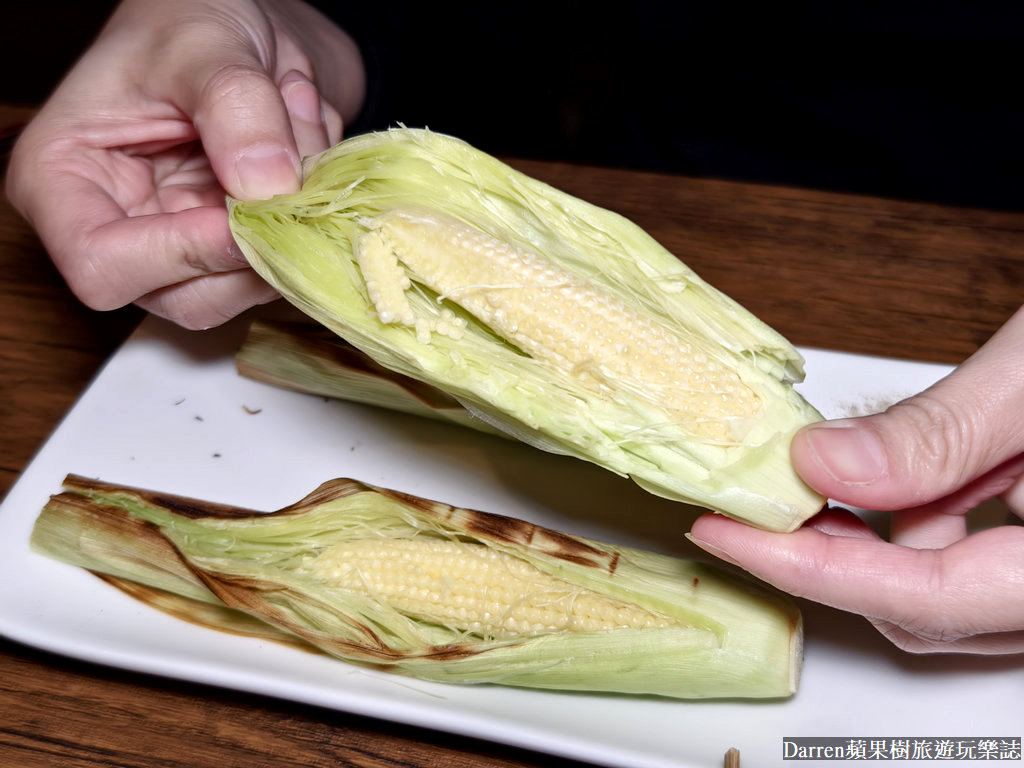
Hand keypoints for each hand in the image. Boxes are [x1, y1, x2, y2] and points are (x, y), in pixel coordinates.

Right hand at [5, 0, 364, 328]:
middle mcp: (118, 232)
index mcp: (63, 182)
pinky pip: (286, 265)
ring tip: (294, 125)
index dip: (181, 253)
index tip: (245, 208)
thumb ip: (235, 106)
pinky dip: (311, 215)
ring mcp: (180, 250)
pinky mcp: (233, 250)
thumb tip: (268, 187)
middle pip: (187, 299)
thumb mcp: (204, 41)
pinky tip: (303, 146)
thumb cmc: (185, 18)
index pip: (103, 266)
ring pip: (245, 292)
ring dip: (294, 222)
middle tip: (293, 159)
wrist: (237, 24)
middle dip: (256, 243)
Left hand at [689, 306, 1023, 653]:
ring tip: (829, 470)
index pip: (928, 598)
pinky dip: (927, 514)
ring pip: (951, 586)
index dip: (812, 571)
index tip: (730, 535)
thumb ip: (940, 432)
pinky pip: (980, 553)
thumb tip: (821, 463)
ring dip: (879, 533)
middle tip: (759, 503)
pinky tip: (901, 471)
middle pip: (932, 608)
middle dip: (835, 554)